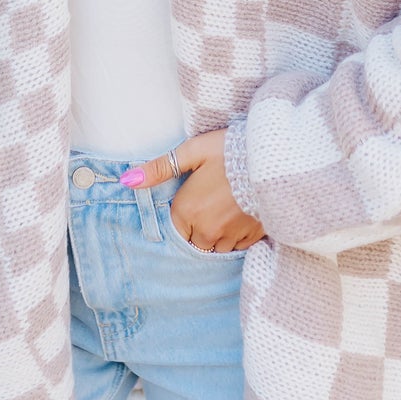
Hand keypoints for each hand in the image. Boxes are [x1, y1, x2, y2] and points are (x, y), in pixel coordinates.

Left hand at [122, 130, 264, 253]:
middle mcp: (207, 231)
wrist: (273, 158)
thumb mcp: (192, 152)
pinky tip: (240, 216)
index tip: (193, 203)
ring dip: (217, 236)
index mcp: (188, 212)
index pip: (176, 231)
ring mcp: (231, 238)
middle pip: (195, 242)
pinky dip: (236, 237)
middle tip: (210, 204)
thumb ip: (159, 168)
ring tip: (225, 211)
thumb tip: (127, 179)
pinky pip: (237, 247)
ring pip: (216, 248)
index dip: (183, 218)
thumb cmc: (229, 151)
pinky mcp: (252, 238)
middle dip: (199, 229)